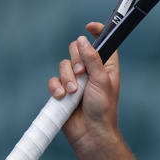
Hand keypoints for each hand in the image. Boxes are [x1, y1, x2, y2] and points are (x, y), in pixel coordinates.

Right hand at [47, 22, 120, 148]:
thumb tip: (83, 40)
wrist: (90, 132)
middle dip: (76, 61)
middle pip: (77, 50)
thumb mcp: (101, 80)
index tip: (89, 26)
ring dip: (67, 78)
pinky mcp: (62, 90)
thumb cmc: (102, 109)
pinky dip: (56, 87)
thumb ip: (92, 59)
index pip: (102, 43)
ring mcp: (76, 80)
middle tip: (82, 74)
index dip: (97, 32)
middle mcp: (90, 70)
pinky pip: (53, 80)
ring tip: (73, 92)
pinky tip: (61, 96)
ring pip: (63, 64)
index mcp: (106, 66)